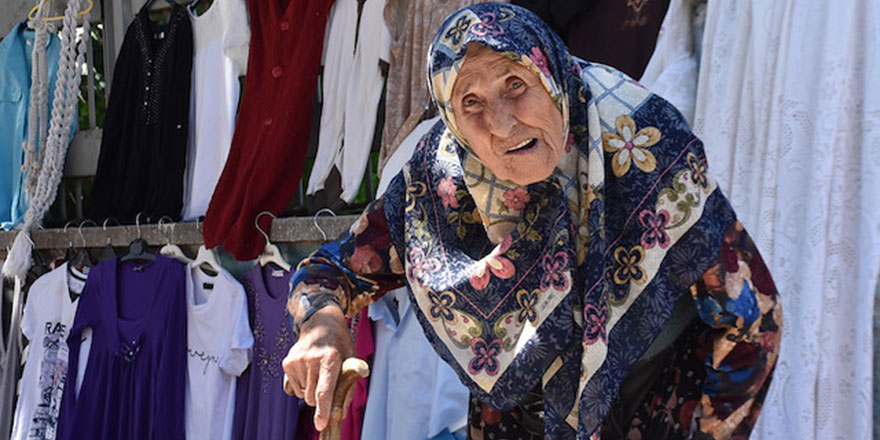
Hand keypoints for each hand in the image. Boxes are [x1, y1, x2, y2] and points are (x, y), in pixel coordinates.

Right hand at [282, 305, 353, 430]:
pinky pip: (294, 389)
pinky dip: (302, 386)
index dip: (323, 410)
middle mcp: (311, 359)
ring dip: (310, 391)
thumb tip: (340, 413)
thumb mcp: (350, 359)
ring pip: (303, 394)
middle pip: (312, 397)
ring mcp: (297, 361)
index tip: (320, 424)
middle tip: (326, 383)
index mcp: (330, 358)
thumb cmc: (338, 344)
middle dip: (319, 399)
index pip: (324, 390)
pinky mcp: (287, 363)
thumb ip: (348, 386)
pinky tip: (308, 371)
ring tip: (318, 372)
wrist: (320, 323)